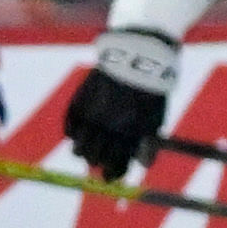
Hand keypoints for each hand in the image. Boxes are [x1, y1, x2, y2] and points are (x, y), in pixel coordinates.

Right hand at [63, 28, 175, 180]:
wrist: (138, 53)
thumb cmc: (151, 88)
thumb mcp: (156, 118)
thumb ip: (148, 144)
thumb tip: (142, 166)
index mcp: (130, 136)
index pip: (115, 168)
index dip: (112, 174)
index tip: (110, 174)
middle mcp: (109, 129)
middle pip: (95, 162)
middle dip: (98, 163)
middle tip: (98, 159)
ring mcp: (92, 116)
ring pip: (78, 151)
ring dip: (83, 153)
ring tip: (86, 149)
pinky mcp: (80, 102)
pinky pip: (70, 129)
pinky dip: (73, 133)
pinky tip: (79, 131)